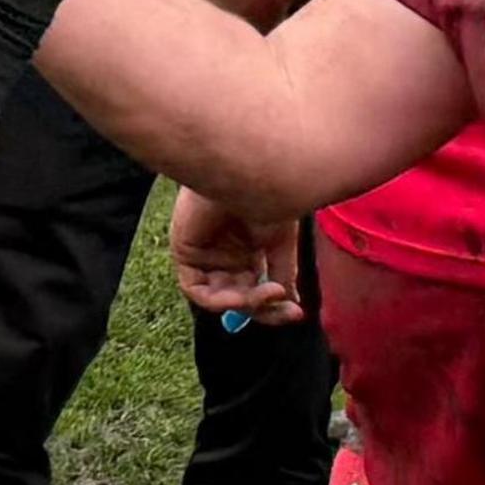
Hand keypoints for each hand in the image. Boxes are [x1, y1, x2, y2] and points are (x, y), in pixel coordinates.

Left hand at [171, 188, 301, 326]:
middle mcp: (226, 255)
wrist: (244, 171)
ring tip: (272, 293)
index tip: (299, 313)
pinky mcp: (186, 253)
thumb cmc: (265, 195)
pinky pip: (198, 291)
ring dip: (248, 304)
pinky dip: (221, 300)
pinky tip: (244, 294)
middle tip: (289, 310)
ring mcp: (205, 255)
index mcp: (248, 250)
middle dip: (265, 309)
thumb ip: (282, 272)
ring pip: (222, 298)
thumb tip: (292, 303)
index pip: (258, 288)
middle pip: (240, 297)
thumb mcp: (281, 241)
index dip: (276, 305)